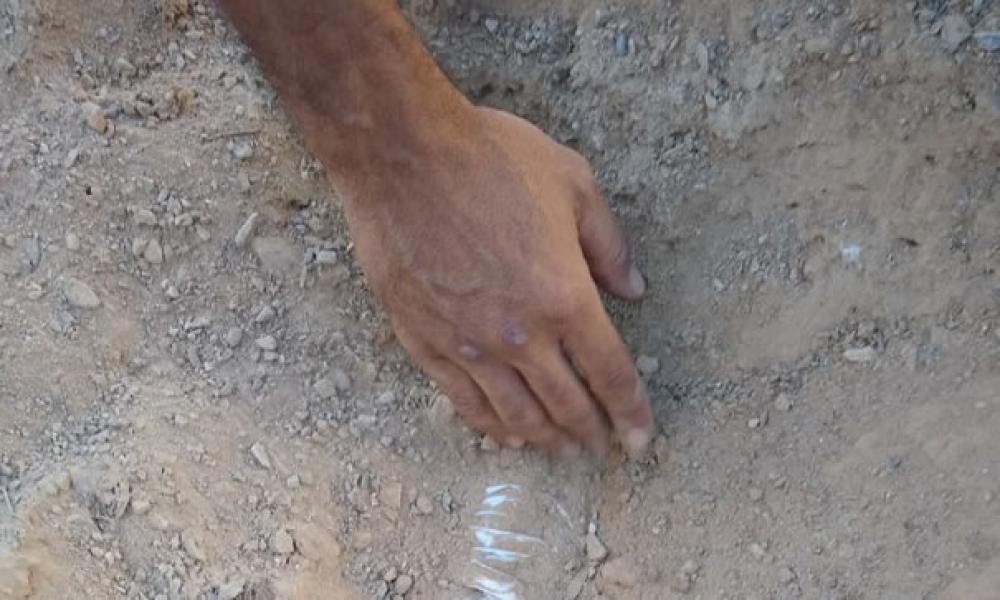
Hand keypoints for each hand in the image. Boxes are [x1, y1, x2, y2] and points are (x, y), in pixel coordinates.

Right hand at [343, 107, 653, 456]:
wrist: (403, 156)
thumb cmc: (491, 160)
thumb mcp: (574, 184)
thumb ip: (608, 245)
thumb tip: (633, 289)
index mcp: (565, 297)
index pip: (611, 374)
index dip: (631, 412)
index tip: (640, 438)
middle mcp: (520, 334)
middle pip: (566, 404)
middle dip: (592, 432)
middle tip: (603, 446)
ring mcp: (468, 344)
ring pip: (515, 414)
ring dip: (545, 438)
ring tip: (560, 449)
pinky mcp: (424, 342)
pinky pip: (463, 400)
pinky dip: (490, 424)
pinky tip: (505, 433)